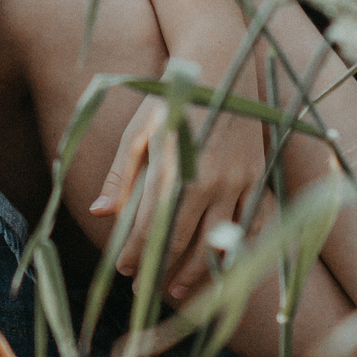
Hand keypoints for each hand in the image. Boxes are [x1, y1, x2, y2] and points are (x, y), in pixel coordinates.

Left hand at [90, 79, 269, 302]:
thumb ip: (120, 175)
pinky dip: (237, 250)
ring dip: (197, 271)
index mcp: (170, 168)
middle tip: (144, 290)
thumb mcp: (137, 131)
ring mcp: (236, 181)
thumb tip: (99, 212)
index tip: (123, 269)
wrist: (220, 67)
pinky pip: (251, 225)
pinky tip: (223, 267)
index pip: (149, 226)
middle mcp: (205, 180)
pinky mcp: (257, 177)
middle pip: (182, 240)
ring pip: (218, 241)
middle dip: (160, 270)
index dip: (135, 253)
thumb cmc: (171, 99)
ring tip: (178, 290)